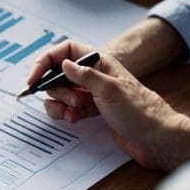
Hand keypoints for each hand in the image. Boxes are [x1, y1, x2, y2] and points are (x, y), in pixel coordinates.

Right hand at [26, 40, 189, 169]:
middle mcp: (92, 76)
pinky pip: (66, 108)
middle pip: (57, 74)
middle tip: (72, 101)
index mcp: (99, 63)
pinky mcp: (89, 110)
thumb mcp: (109, 89)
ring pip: (59, 93)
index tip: (33, 79)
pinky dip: (64, 114)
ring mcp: (90, 93)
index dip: (45, 61)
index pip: (65, 51)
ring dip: (60, 104)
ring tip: (74, 113)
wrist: (156, 139)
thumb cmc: (139, 112)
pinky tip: (75, 119)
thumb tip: (62, 62)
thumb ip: (83, 75)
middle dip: (56, 90)